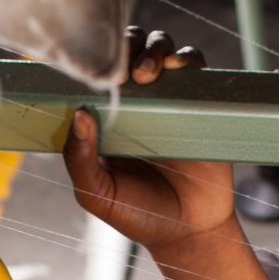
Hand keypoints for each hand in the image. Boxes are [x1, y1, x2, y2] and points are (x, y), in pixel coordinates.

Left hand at [62, 29, 277, 279]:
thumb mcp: (97, 193)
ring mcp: (169, 99)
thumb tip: (79, 114)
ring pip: (161, 48)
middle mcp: (137, 102)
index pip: (96, 74)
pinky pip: (196, 67)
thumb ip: (79, 160)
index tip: (88, 69)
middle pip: (129, 50)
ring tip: (147, 72)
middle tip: (121, 73)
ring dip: (153, 48)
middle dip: (124, 47)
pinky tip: (176, 69)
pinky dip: (186, 58)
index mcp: (106, 118)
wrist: (189, 233)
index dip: (92, 62)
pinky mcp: (199, 103)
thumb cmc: (139, 214)